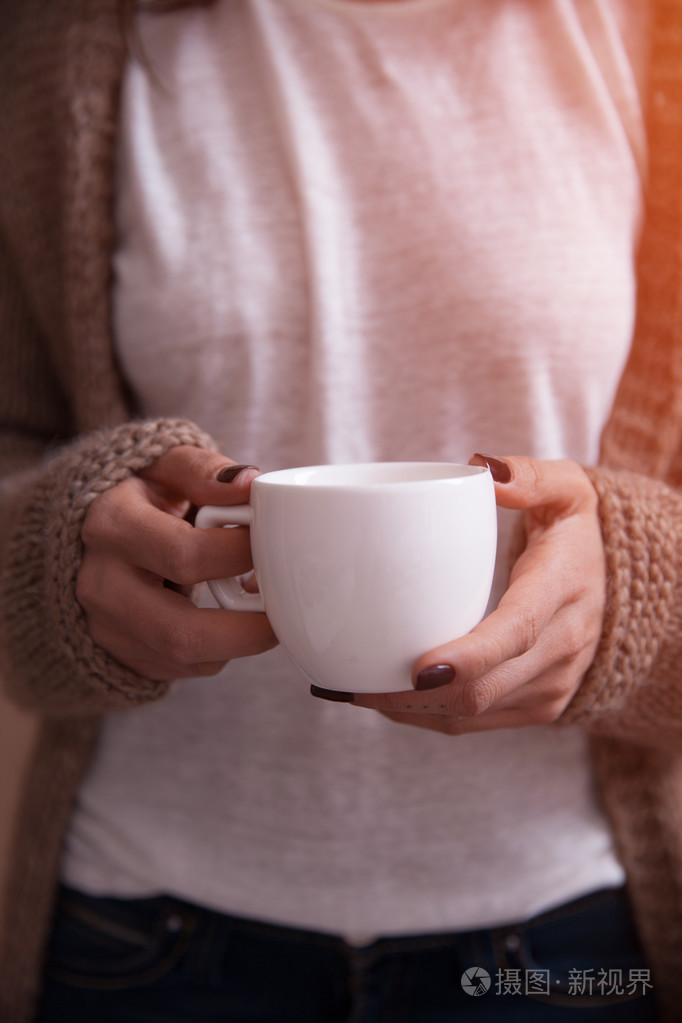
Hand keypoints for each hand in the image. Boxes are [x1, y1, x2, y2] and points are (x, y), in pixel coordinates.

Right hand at [76, 446, 276, 679]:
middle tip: (283, 603)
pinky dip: (220, 650)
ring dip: (238, 641)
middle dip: (247, 627)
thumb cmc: (143, 495)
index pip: (183, 553)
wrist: (94, 532)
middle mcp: (100, 584)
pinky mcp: (123, 654)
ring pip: (184, 658)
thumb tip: (250, 483)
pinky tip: (232, 618)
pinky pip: (183, 668)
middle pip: (180, 630)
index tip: (271, 541)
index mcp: (111, 526)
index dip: (239, 554)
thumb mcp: (165, 466)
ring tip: (263, 609)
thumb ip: (203, 470)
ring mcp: (106, 627)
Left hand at [350, 455, 606, 734]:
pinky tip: (387, 699)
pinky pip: (476, 723)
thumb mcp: (567, 488)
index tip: (418, 668)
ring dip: (413, 711)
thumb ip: (530, 476)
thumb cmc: (574, 534)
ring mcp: (553, 685)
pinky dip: (427, 717)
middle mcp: (563, 647)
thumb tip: (485, 470)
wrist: (614, 587)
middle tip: (355, 682)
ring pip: (474, 715)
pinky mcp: (537, 706)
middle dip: (416, 695)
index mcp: (564, 590)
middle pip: (486, 688)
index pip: (517, 633)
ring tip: (356, 692)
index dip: (469, 657)